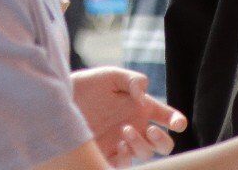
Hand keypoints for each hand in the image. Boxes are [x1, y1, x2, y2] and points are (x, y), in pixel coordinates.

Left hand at [70, 67, 185, 167]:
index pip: (168, 117)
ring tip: (124, 130)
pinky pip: (125, 164)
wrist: (60, 101)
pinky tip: (118, 145)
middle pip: (163, 144)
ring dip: (141, 145)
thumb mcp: (112, 76)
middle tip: (151, 131)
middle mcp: (136, 127)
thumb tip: (144, 95)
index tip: (177, 123)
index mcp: (142, 108)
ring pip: (146, 154)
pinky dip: (127, 158)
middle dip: (163, 140)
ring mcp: (122, 143)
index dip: (177, 121)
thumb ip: (133, 80)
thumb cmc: (88, 85)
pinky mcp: (106, 155)